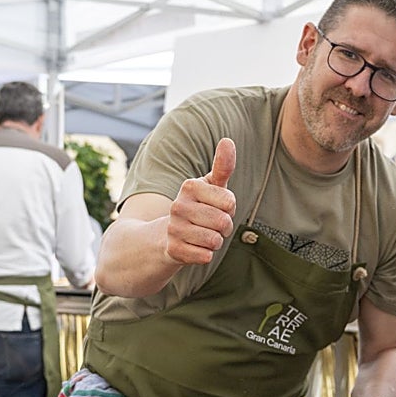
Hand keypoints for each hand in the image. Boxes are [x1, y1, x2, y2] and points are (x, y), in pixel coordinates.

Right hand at [165, 138, 237, 265]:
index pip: (229, 202)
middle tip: (210, 224)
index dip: (229, 208)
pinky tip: (194, 248)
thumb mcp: (210, 186)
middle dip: (224, 227)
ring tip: (202, 236)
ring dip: (215, 242)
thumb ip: (222, 166)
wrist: (166, 237)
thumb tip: (228, 140)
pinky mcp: (173, 250)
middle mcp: (178, 205)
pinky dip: (205, 255)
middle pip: (224, 222)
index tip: (216, 207)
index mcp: (189, 186)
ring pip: (215, 241)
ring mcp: (174, 228)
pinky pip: (205, 256)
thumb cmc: (198, 207)